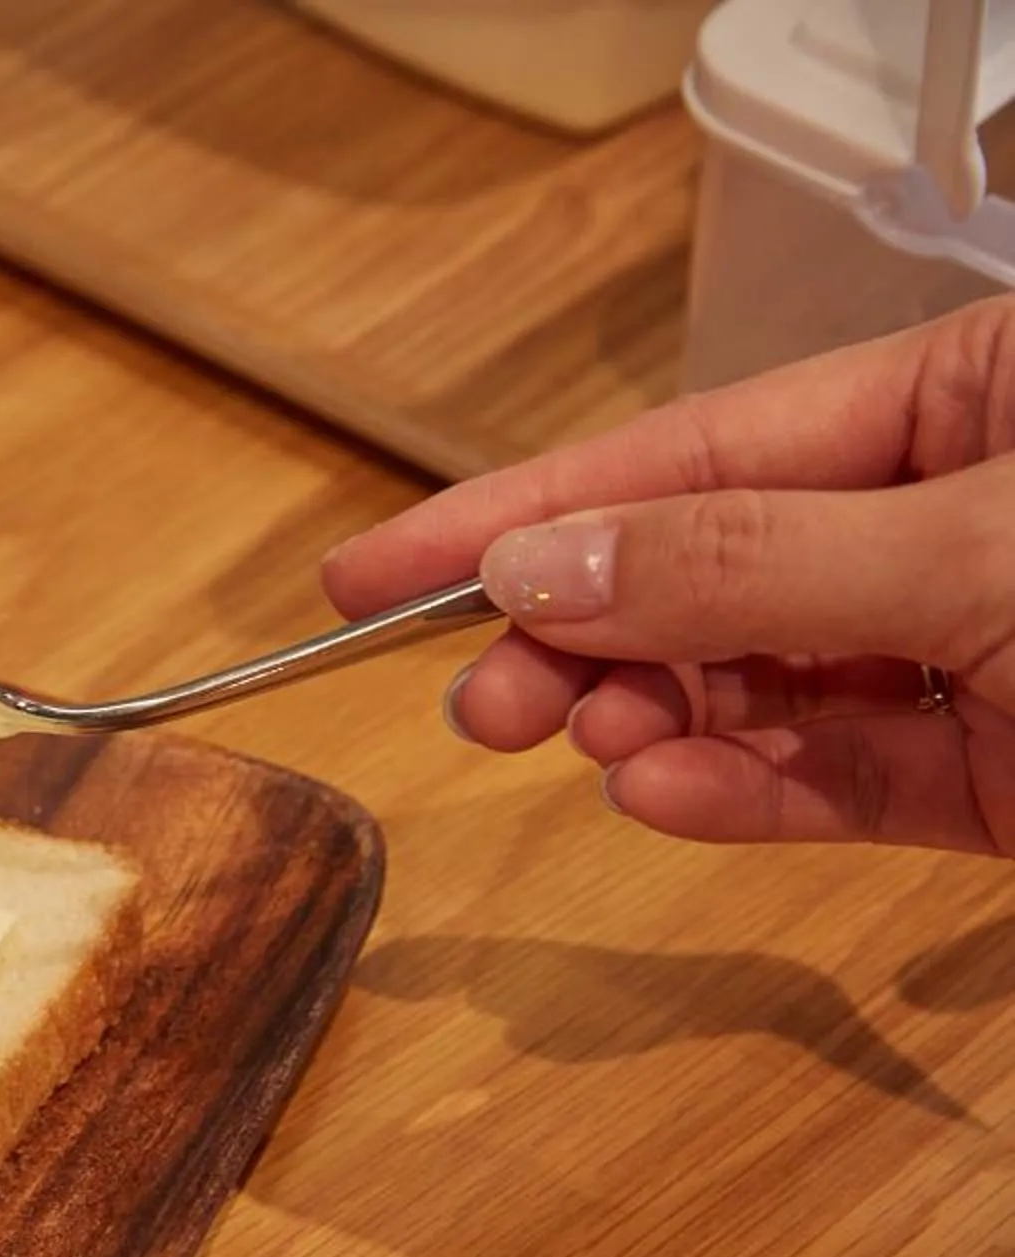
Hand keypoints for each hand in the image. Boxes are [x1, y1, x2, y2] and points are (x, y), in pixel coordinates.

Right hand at [325, 297, 1014, 851]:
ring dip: (653, 720)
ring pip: (766, 681)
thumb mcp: (979, 553)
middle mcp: (955, 510)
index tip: (373, 573)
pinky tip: (662, 796)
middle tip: (478, 704)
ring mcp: (983, 648)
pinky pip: (844, 777)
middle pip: (711, 568)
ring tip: (582, 746)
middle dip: (581, 638)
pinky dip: (747, 793)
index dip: (526, 512)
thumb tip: (543, 568)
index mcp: (973, 391)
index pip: (696, 448)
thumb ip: (756, 560)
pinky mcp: (1005, 772)